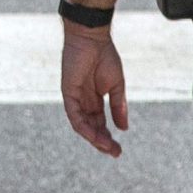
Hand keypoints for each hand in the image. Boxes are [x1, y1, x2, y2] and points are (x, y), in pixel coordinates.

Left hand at [61, 23, 128, 156]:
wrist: (92, 38)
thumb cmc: (104, 57)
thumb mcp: (116, 86)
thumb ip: (118, 107)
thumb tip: (124, 128)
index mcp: (94, 100)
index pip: (99, 123)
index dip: (108, 137)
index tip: (118, 149)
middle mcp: (83, 102)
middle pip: (91, 127)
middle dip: (102, 141)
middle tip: (115, 153)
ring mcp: (75, 98)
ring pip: (82, 125)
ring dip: (93, 138)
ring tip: (106, 147)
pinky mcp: (68, 93)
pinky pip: (74, 115)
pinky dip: (83, 126)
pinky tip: (94, 135)